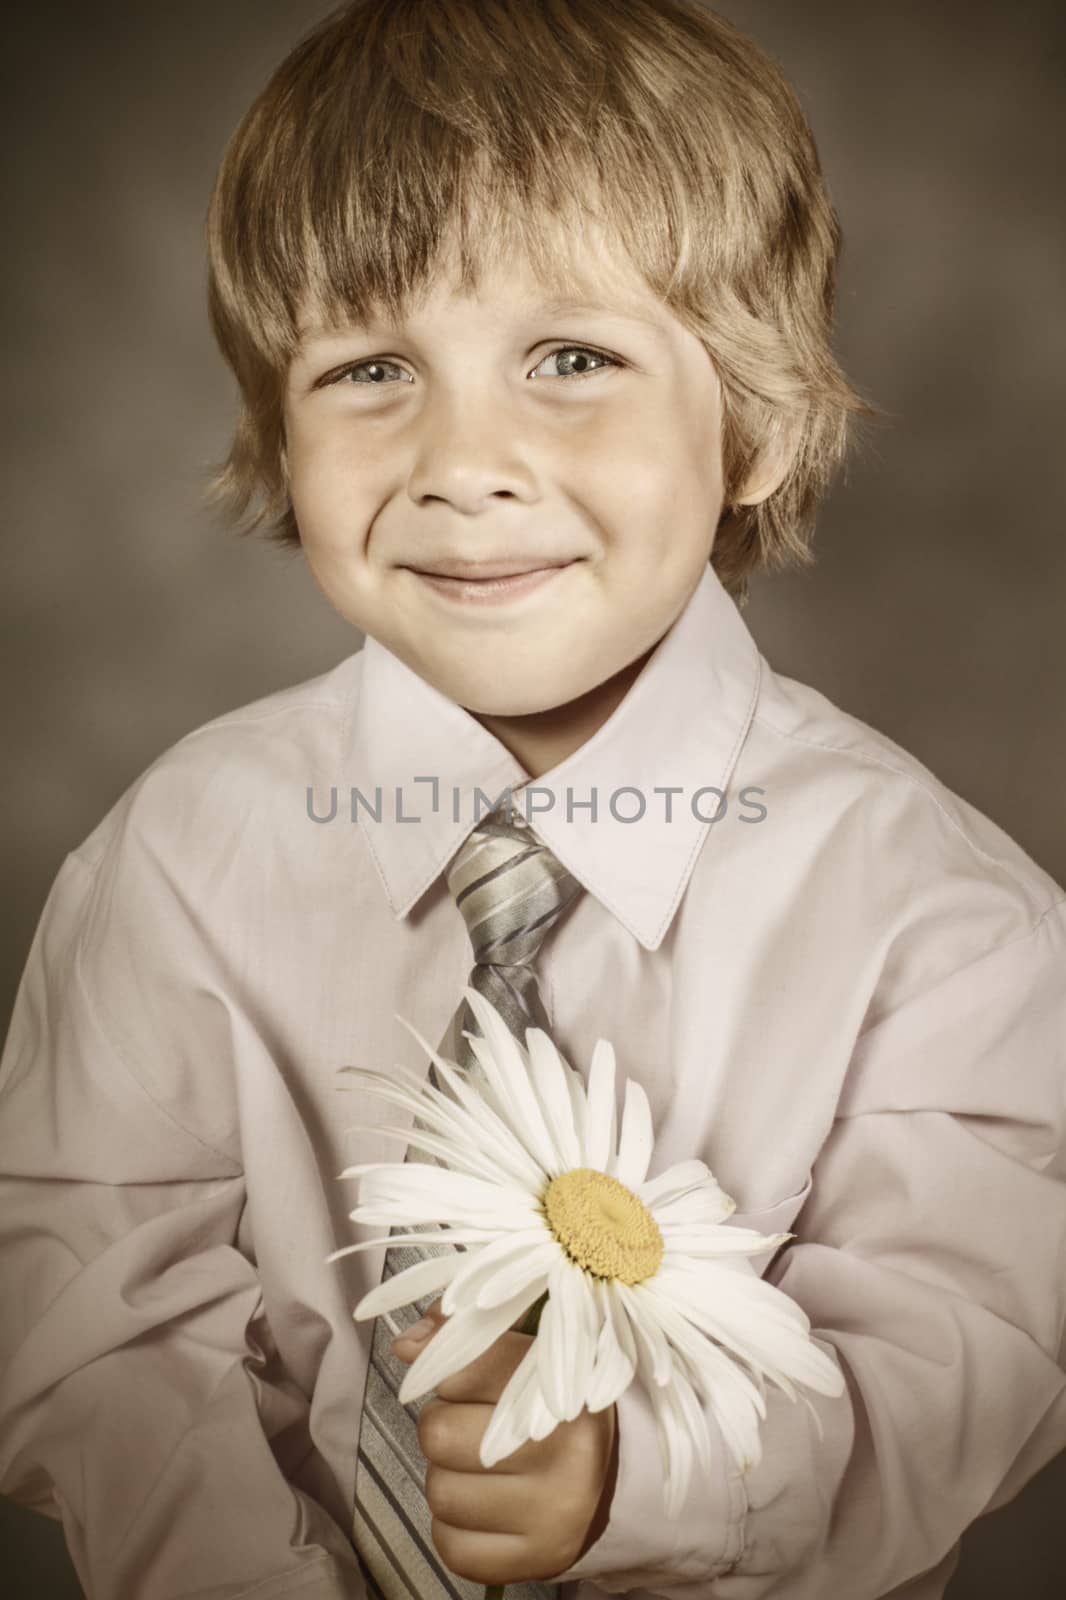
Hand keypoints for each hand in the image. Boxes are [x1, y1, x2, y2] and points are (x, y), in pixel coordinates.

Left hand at [392, 1298, 618, 1585]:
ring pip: (440, 1492)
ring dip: (447, 1477)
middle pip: (439, 1433)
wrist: (618, 1479)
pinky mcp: (533, 1563)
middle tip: (470, 1425)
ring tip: (479, 1468)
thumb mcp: (529, 1360)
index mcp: (564, 1391)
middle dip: (443, 1425)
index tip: (454, 1377)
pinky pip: (450, 1545)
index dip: (445, 1370)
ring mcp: (551, 1516)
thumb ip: (471, 1342)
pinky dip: (453, 1526)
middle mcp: (565, 1455)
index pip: (466, 1368)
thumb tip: (406, 1344)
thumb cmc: (558, 1410)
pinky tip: (482, 1508)